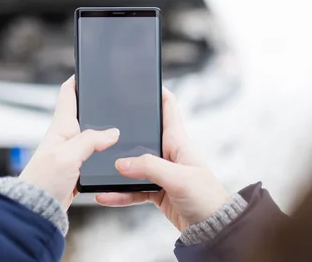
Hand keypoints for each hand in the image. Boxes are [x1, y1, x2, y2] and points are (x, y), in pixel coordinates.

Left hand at [19, 76, 119, 209]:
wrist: (36, 209)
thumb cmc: (44, 181)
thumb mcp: (68, 155)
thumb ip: (90, 140)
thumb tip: (112, 132)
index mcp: (61, 127)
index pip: (68, 94)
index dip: (77, 79)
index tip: (87, 68)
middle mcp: (65, 136)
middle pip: (81, 112)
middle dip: (94, 102)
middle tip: (110, 93)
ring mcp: (70, 152)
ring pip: (90, 133)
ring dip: (101, 127)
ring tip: (117, 120)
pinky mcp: (75, 168)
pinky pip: (92, 153)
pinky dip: (102, 149)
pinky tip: (112, 151)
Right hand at [96, 88, 229, 231]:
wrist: (213, 230)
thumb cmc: (206, 198)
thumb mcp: (179, 178)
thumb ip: (150, 167)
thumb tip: (121, 162)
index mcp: (179, 142)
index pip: (169, 109)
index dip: (158, 93)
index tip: (143, 81)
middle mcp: (169, 154)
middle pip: (145, 135)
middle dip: (127, 129)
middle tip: (106, 120)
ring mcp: (162, 173)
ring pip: (134, 164)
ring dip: (117, 166)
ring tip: (98, 163)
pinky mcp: (157, 192)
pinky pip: (133, 189)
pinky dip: (119, 193)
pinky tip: (105, 195)